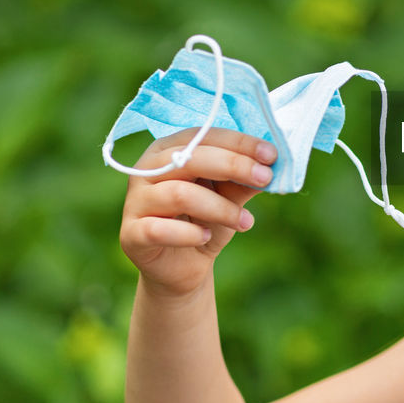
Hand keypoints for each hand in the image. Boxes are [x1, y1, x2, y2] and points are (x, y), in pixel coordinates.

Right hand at [119, 128, 275, 297]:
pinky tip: (206, 237)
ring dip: (220, 208)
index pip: (204, 135)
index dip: (239, 143)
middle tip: (265, 179)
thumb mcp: (230, 197)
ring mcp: (136, 201)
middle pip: (189, 158)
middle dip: (233, 165)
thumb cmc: (205, 221)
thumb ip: (244, 180)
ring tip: (245, 222)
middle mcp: (147, 169)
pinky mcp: (131, 234)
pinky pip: (158, 229)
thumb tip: (271, 165)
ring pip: (180, 194)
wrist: (183, 267)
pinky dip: (188, 234)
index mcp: (169, 150)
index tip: (272, 155)